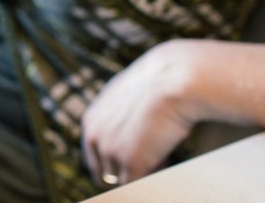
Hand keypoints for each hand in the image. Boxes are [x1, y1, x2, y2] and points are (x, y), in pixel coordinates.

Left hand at [81, 40, 199, 186]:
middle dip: (125, 171)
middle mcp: (95, 138)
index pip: (94, 158)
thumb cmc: (156, 85)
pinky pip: (138, 185)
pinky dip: (153, 176)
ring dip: (141, 172)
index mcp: (91, 122)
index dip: (114, 162)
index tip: (132, 159)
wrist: (173, 78)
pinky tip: (165, 157)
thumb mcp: (124, 97)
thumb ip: (115, 117)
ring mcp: (111, 151)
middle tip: (149, 158)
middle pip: (104, 175)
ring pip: (123, 180)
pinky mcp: (131, 162)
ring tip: (160, 151)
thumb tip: (125, 133)